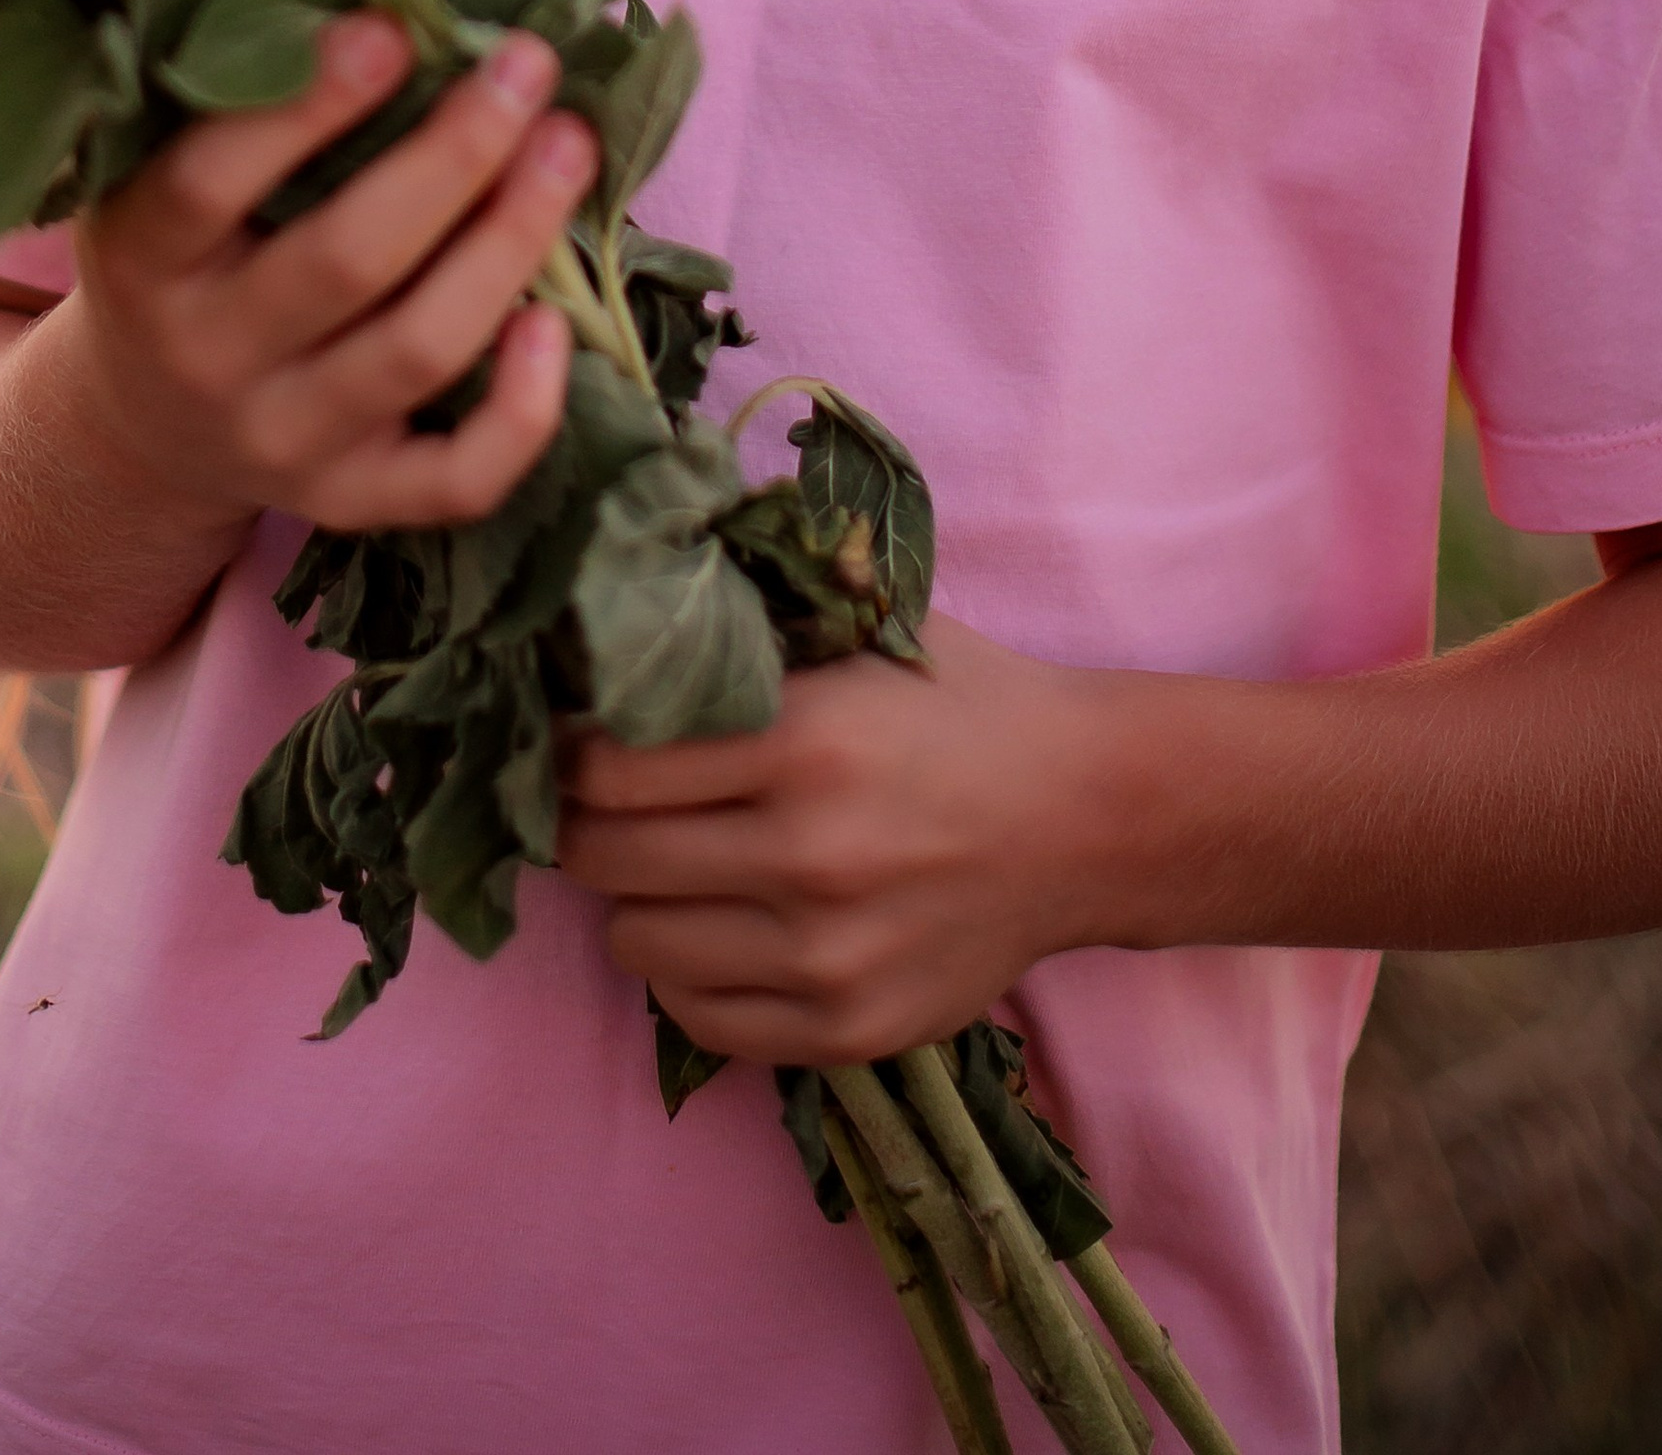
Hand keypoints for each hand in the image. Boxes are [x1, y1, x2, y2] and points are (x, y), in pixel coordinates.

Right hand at [57, 14, 591, 543]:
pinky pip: (453, 480)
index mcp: (141, 256)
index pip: (211, 181)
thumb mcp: (158, 169)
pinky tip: (558, 324)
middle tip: (527, 66)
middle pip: (346, 261)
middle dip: (454, 155)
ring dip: (510, 242)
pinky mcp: (350, 502)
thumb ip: (235, 92)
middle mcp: (206, 356)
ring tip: (569, 146)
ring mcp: (282, 442)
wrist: (142, 422)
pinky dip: (520, 411)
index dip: (306, 104)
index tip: (393, 26)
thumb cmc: (181, 249)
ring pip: (417, 352)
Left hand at [554, 617, 1120, 1063]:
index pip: (604, 769)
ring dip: (636, 901)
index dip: (571, 752)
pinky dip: (685, 973)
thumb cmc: (961, 707)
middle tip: (606, 806)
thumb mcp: (858, 640)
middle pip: (603, 859)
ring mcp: (828, 958)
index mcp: (804, 742)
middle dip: (586, 826)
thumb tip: (606, 631)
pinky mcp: (848, 1030)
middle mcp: (808, 856)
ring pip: (636, 945)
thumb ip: (744, 640)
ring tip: (672, 865)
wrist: (1089, 817)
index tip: (577, 741)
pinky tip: (717, 927)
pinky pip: (698, 1020)